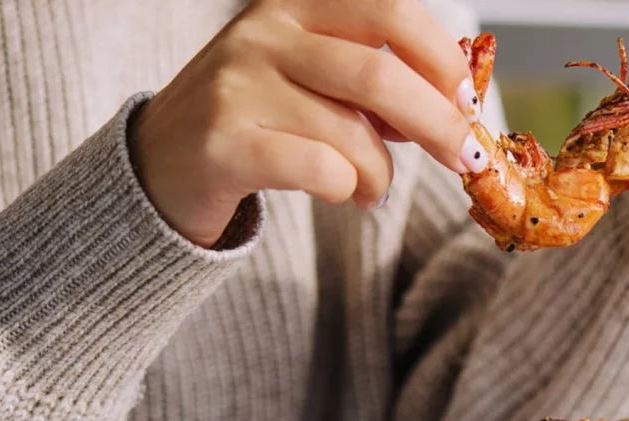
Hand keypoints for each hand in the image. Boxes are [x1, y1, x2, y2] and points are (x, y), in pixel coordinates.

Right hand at [130, 0, 489, 247]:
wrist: (163, 165)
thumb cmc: (258, 120)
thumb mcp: (314, 81)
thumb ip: (374, 83)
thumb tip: (456, 105)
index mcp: (295, 5)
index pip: (389, 9)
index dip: (441, 56)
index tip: (465, 99)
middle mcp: (263, 33)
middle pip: (379, 76)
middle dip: (438, 123)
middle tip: (463, 156)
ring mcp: (236, 84)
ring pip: (352, 133)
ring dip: (383, 173)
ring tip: (374, 188)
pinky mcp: (222, 143)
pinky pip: (319, 170)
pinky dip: (348, 189)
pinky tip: (342, 194)